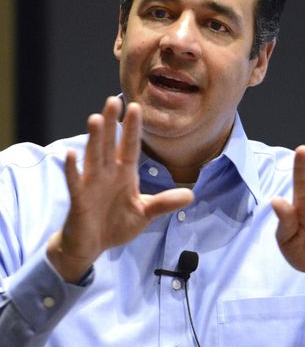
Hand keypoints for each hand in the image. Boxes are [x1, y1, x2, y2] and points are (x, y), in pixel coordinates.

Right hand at [47, 97, 193, 282]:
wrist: (92, 246)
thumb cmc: (116, 225)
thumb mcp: (144, 213)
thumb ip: (164, 203)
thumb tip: (191, 195)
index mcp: (124, 174)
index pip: (130, 147)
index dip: (133, 128)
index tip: (136, 107)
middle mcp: (108, 174)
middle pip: (110, 144)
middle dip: (113, 123)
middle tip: (113, 100)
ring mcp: (92, 184)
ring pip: (94, 157)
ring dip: (95, 139)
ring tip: (96, 118)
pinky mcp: (79, 199)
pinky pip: (76, 181)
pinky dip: (73, 169)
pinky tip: (72, 154)